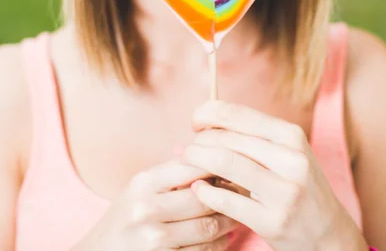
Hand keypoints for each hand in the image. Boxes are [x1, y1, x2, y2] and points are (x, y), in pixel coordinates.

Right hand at [72, 159, 238, 249]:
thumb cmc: (125, 216)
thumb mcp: (140, 188)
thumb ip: (173, 173)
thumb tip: (216, 159)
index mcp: (143, 182)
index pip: (192, 165)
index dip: (218, 163)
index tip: (235, 163)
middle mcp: (146, 209)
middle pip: (204, 198)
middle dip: (229, 194)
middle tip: (246, 190)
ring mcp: (153, 240)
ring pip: (207, 228)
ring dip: (229, 221)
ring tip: (238, 213)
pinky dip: (218, 245)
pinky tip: (225, 237)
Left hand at [181, 101, 366, 250]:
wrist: (328, 235)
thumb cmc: (296, 185)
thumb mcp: (285, 152)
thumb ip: (251, 134)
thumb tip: (204, 120)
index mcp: (290, 135)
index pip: (237, 113)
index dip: (207, 113)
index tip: (195, 122)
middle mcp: (291, 159)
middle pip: (227, 138)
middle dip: (199, 141)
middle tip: (188, 148)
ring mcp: (284, 191)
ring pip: (224, 163)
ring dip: (196, 160)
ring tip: (186, 162)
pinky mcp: (273, 221)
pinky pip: (226, 200)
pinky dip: (205, 191)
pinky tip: (199, 188)